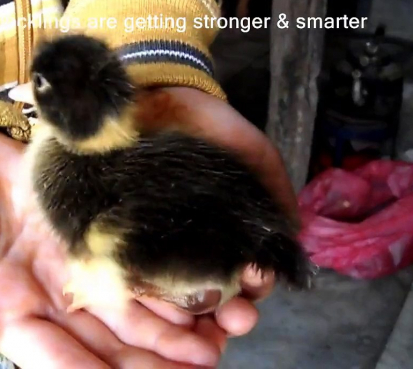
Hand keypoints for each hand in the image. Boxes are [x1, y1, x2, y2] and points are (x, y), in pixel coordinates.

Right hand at [0, 129, 224, 367]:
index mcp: (3, 310)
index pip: (50, 354)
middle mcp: (45, 297)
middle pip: (102, 342)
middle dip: (145, 362)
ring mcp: (71, 266)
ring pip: (126, 311)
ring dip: (166, 333)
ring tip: (209, 348)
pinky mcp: (89, 232)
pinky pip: (130, 264)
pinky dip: (161, 285)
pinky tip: (196, 299)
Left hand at [134, 87, 300, 335]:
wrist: (159, 93)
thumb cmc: (211, 128)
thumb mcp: (255, 156)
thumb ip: (276, 192)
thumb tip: (293, 239)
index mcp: (226, 235)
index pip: (243, 278)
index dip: (253, 291)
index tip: (256, 291)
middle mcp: (190, 245)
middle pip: (210, 293)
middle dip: (227, 312)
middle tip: (235, 318)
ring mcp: (153, 242)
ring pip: (173, 290)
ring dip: (191, 311)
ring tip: (200, 318)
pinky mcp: (119, 233)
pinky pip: (130, 268)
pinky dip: (143, 287)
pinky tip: (152, 298)